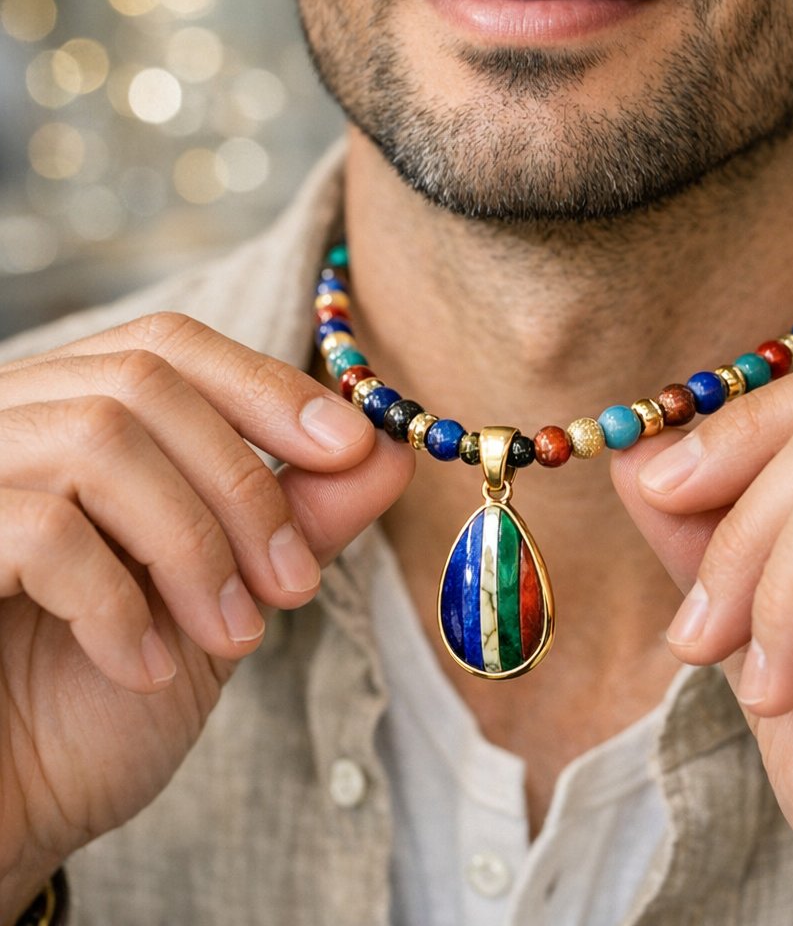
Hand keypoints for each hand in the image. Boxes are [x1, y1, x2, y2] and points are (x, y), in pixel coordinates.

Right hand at [0, 313, 412, 914]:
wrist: (8, 811)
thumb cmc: (104, 702)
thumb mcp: (226, 596)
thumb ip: (299, 516)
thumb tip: (388, 450)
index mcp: (74, 419)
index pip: (170, 347)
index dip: (268, 386)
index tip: (352, 446)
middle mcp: (7, 424)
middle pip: (145, 382)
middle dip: (245, 485)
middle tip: (294, 585)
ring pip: (99, 440)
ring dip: (196, 545)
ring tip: (231, 637)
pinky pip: (40, 530)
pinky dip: (119, 603)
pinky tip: (148, 668)